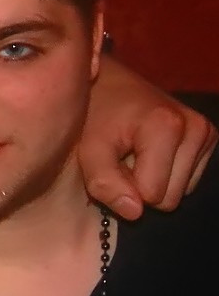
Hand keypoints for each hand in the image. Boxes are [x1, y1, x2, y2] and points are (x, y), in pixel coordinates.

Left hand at [78, 57, 215, 217]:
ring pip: (181, 192)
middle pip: (171, 198)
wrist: (107, 82)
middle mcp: (196, 128)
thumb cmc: (93, 115)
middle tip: (121, 159)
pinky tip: (148, 151)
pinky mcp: (208, 137)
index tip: (111, 163)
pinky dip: (165, 172)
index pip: (153, 195)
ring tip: (133, 153)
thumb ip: (105, 183)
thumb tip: (135, 213)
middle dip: (141, 186)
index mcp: (167, 126)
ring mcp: (206, 132)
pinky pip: (188, 180)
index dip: (125, 188)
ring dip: (153, 179)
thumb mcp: (88, 149)